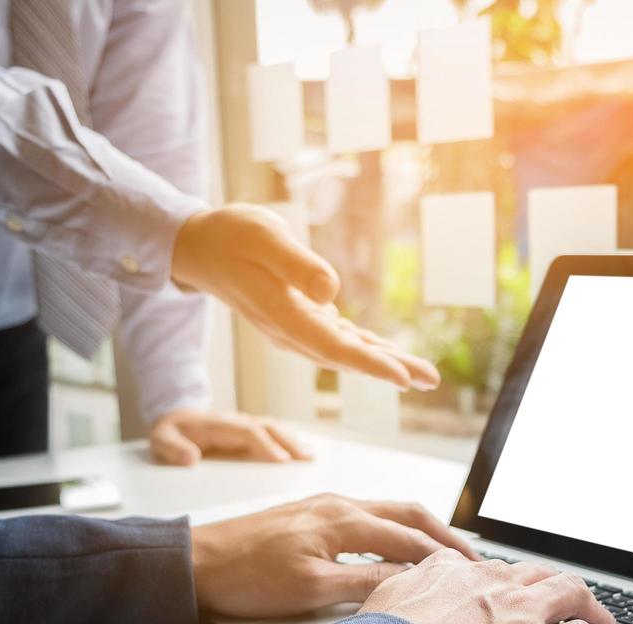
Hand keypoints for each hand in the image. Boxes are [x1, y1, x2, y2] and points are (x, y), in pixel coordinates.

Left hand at [150, 408, 311, 465]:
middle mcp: (235, 422)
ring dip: (292, 440)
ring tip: (310, 456)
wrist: (171, 418)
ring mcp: (243, 426)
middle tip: (307, 458)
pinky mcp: (246, 433)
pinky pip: (271, 434)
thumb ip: (172, 448)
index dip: (266, 444)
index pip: (248, 432)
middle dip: (289, 442)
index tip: (282, 460)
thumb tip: (192, 458)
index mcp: (218, 424)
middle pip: (268, 427)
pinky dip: (287, 441)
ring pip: (273, 429)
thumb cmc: (169, 431)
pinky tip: (300, 452)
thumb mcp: (160, 439)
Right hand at [171, 204, 438, 390]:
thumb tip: (332, 294)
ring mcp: (294, 329)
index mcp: (283, 316)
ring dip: (382, 361)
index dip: (371, 364)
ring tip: (421, 373)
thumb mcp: (265, 238)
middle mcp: (290, 332)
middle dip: (391, 368)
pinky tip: (385, 353)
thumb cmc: (232, 236)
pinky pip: (337, 340)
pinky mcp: (299, 319)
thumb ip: (296, 265)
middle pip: (347, 356)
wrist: (201, 248)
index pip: (334, 347)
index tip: (403, 377)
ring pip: (345, 351)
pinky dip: (364, 348)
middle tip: (431, 379)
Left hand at [190, 494, 477, 618]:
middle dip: (444, 534)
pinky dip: (395, 529)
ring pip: (389, 511)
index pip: (410, 536)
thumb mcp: (311, 589)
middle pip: (408, 513)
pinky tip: (397, 547)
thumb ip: (365, 582)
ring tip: (445, 552)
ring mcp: (326, 506)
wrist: (196, 563)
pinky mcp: (312, 515)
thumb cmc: (246, 576)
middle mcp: (340, 504)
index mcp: (344, 520)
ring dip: (421, 529)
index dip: (444, 555)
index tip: (471, 571)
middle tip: (473, 557)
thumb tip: (408, 580)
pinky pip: (369, 516)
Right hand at [359, 551, 626, 623]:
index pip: (486, 568)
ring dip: (587, 602)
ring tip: (597, 613)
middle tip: (562, 597)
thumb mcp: (377, 609)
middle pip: (534, 574)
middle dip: (552, 584)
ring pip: (569, 592)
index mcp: (448, 572)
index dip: (502, 581)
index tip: (507, 589)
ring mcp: (519, 613)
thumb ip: (396, 596)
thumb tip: (395, 600)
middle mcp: (490, 584)